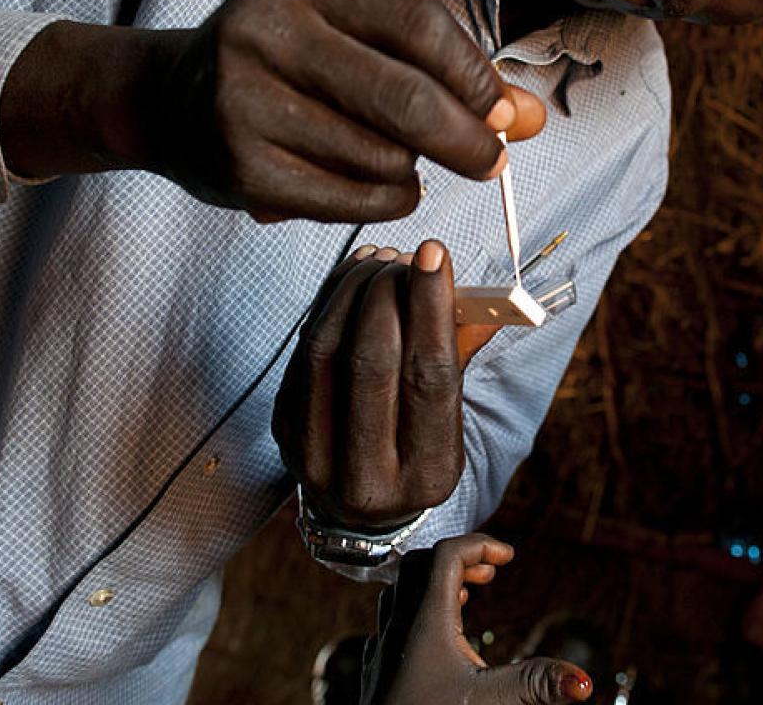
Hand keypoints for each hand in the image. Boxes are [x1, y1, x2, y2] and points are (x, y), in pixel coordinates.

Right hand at [145, 0, 545, 222]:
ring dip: (415, 171)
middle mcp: (266, 31)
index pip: (420, 26)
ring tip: (404, 162)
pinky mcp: (242, 169)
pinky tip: (384, 187)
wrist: (167, 99)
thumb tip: (528, 118)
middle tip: (491, 162)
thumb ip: (441, 67)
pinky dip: (388, 201)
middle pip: (406, 98)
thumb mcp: (352, 35)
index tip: (504, 113)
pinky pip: (352, 199)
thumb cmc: (283, 62)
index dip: (476, 76)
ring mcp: (245, 102)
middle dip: (467, 139)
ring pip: (382, 156)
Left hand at [274, 239, 501, 529]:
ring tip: (382, 261)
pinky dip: (328, 304)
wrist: (357, 508)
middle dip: (388, 294)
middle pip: (372, 363)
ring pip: (327, 350)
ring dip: (354, 291)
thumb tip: (480, 293)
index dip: (432, 309)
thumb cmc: (416, 449)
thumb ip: (460, 358)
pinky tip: (352, 278)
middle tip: (406, 256)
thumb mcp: (449, 421)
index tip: (436, 255)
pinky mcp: (283, 429)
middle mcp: (367, 478)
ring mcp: (314, 456)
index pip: (431, 379)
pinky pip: (302, 351)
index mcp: (426, 475)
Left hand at [363, 534, 592, 704]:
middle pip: (420, 565)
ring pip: (400, 592)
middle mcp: (398, 628)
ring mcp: (383, 650)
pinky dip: (418, 614)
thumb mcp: (489, 702)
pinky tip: (434, 638)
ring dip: (435, 584)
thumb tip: (583, 682)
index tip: (508, 557)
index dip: (480, 546)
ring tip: (466, 597)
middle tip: (491, 573)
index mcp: (425, 623)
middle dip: (458, 559)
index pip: (446, 555)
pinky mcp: (377, 673)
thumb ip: (535, 686)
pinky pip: (392, 624)